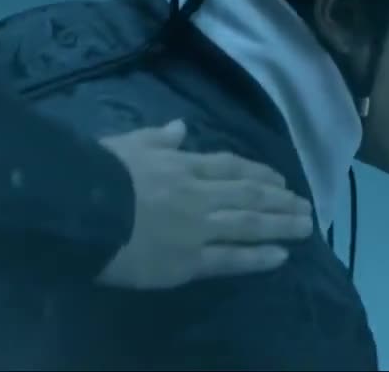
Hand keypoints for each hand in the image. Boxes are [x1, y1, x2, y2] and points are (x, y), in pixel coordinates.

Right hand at [95, 119, 313, 289]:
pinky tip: (281, 256)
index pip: (229, 167)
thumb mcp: (128, 144)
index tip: (280, 179)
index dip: (258, 172)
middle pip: (249, 195)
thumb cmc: (99, 173)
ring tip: (305, 227)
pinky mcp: (188, 261)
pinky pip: (231, 259)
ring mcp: (197, 229)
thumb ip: (157, 139)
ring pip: (249, 225)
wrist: (82, 208)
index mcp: (182, 166)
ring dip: (280, 225)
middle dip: (280, 201)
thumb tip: (180, 127)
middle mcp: (198, 195)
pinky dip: (257, 257)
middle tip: (306, 206)